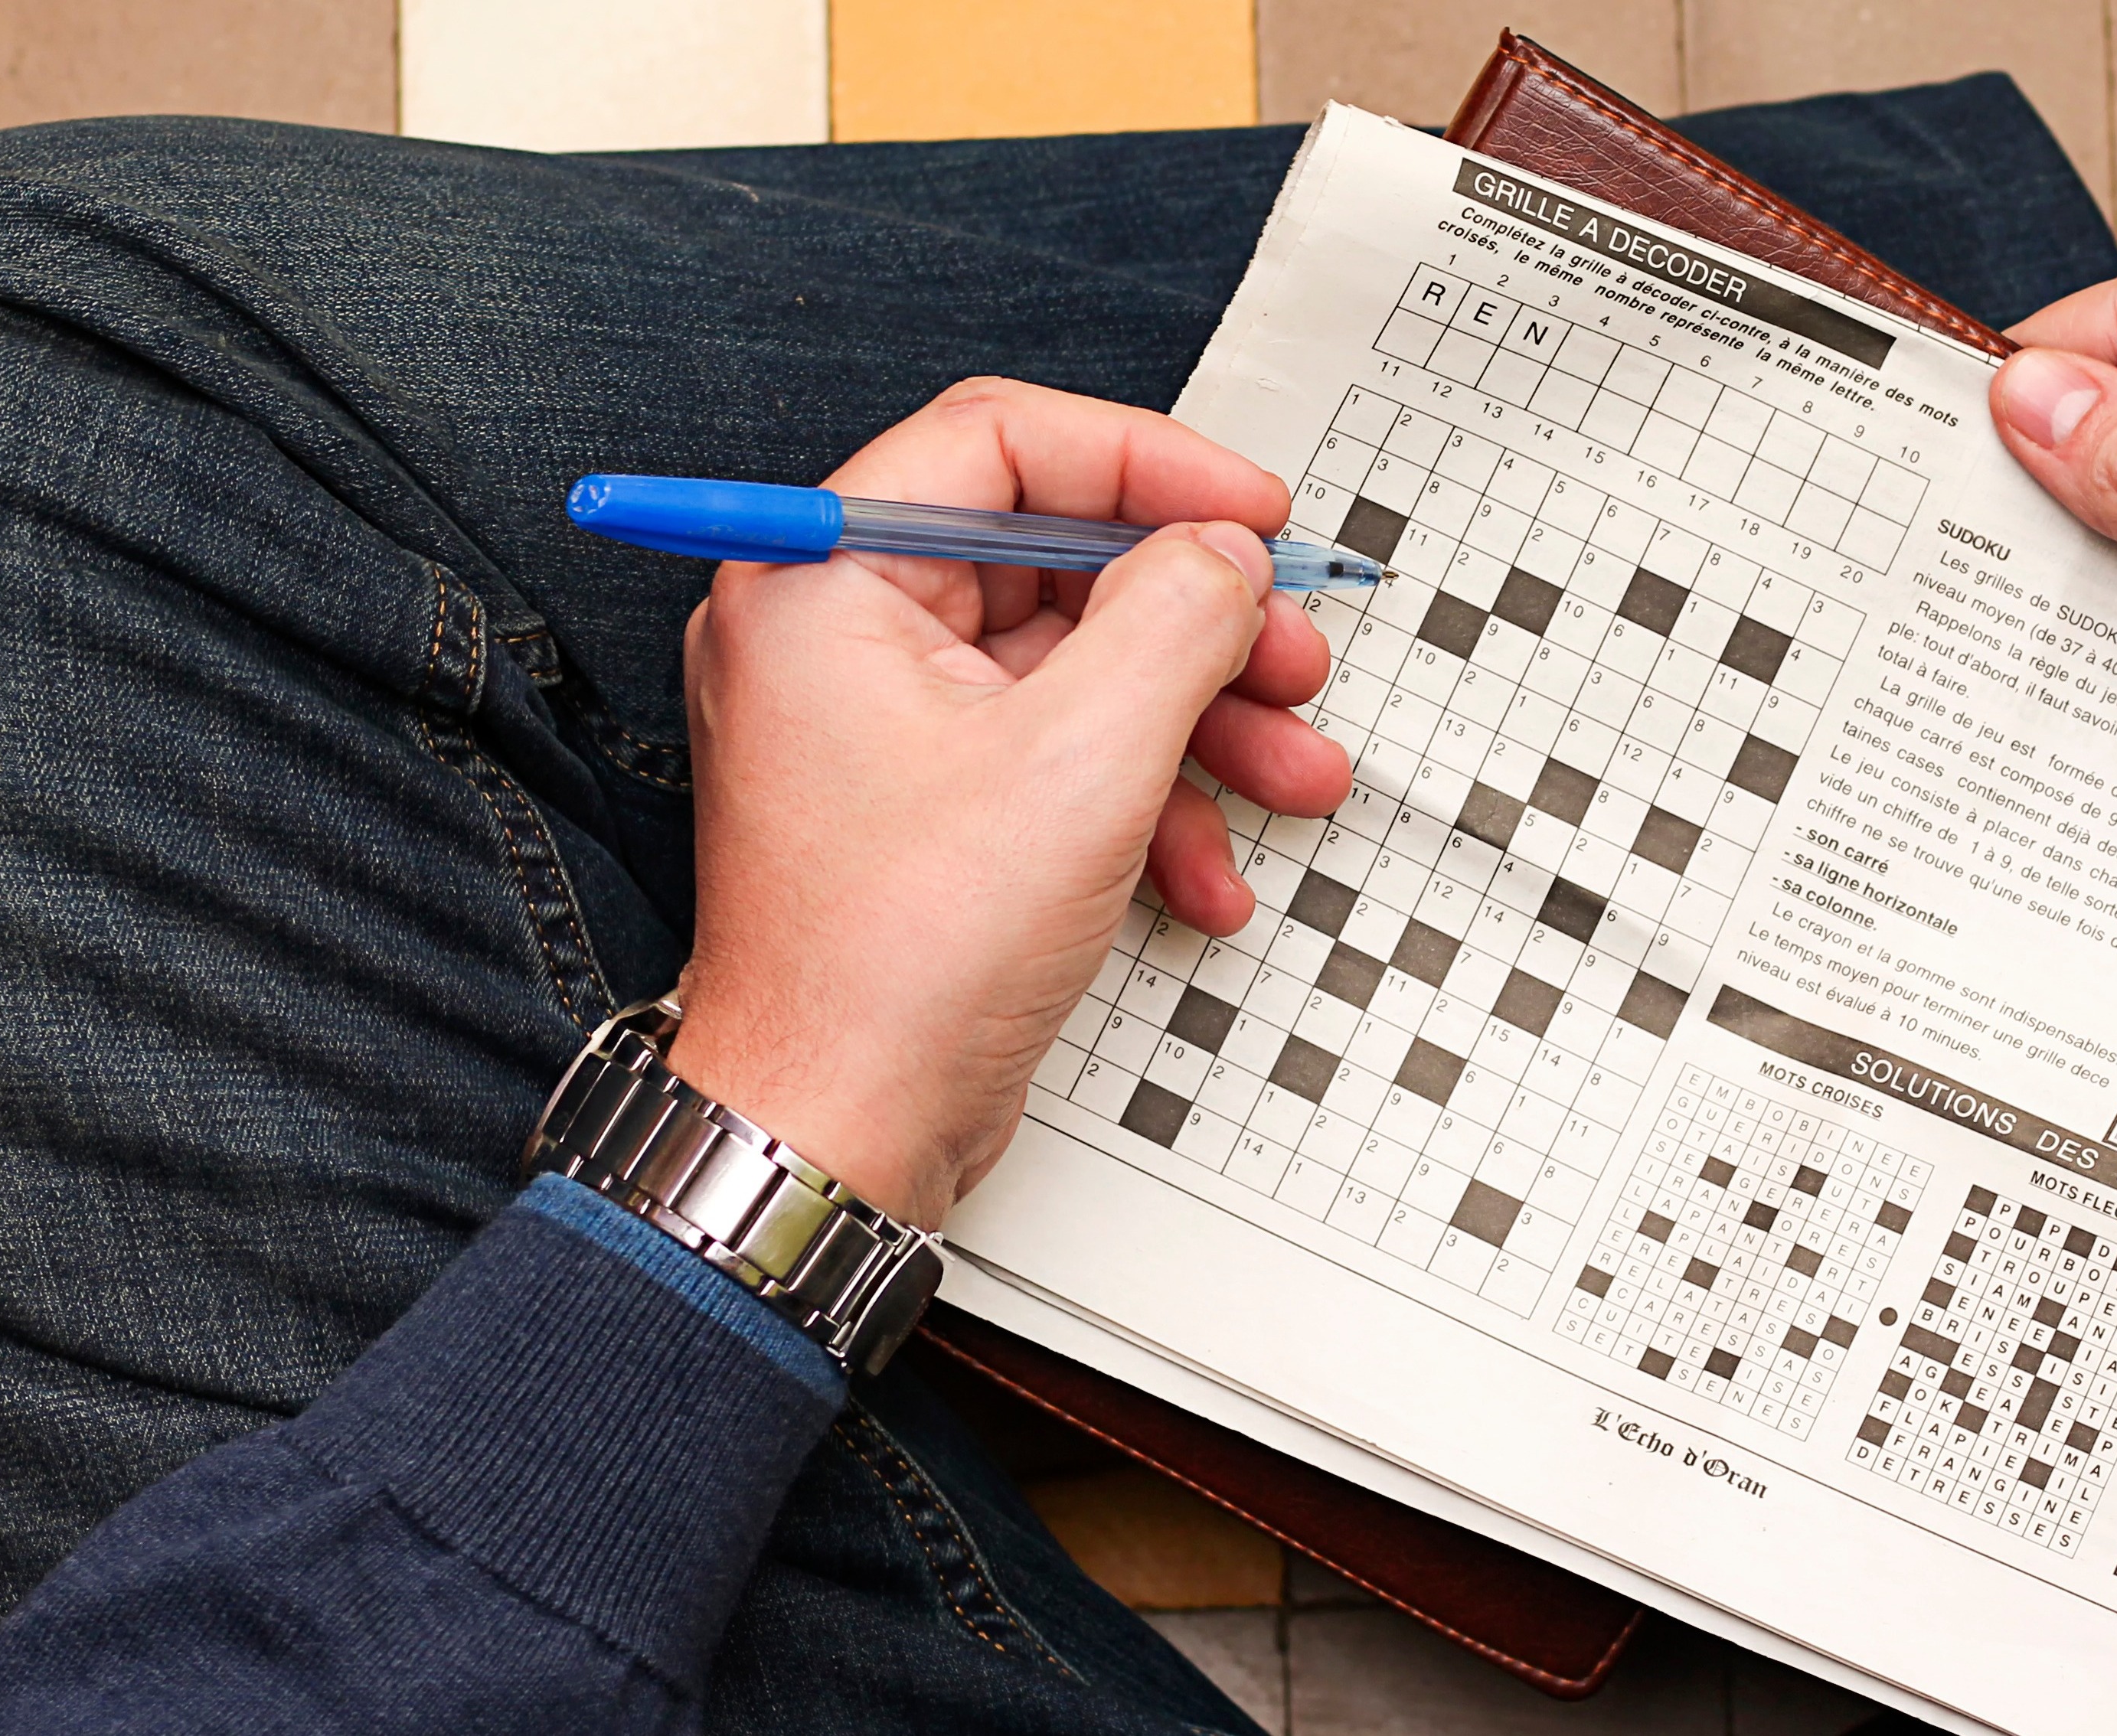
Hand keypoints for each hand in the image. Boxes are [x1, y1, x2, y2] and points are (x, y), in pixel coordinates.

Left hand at [659, 379, 1352, 1227]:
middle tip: (1293, 660)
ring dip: (1201, 721)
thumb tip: (1225, 551)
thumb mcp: (1084, 759)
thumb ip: (1176, 619)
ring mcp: (877, 727)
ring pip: (1076, 668)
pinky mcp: (922, 809)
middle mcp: (836, 636)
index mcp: (823, 582)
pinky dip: (1147, 801)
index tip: (1252, 513)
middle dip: (1200, 622)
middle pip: (1057, 561)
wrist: (833, 1139)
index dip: (1149, 462)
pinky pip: (1057, 757)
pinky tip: (1206, 871)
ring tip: (1290, 774)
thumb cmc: (896, 966)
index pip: (1002, 445)